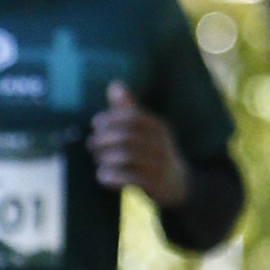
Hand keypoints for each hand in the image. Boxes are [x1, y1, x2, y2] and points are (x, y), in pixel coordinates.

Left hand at [93, 83, 190, 205]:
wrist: (177, 184)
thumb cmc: (153, 152)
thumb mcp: (145, 129)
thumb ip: (129, 108)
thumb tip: (114, 84)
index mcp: (159, 127)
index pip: (132, 117)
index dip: (110, 118)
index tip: (96, 123)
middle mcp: (162, 144)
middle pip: (126, 137)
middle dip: (104, 140)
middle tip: (92, 144)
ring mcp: (160, 165)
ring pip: (126, 158)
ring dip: (106, 158)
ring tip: (97, 159)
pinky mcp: (155, 185)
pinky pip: (129, 179)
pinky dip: (112, 177)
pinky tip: (102, 176)